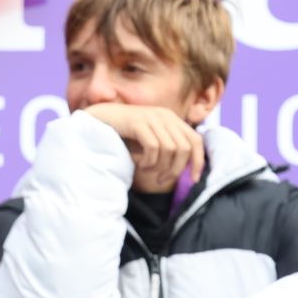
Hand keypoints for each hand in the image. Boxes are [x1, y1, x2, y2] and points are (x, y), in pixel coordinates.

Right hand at [82, 102, 205, 192]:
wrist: (98, 119)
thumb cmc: (124, 134)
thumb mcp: (149, 139)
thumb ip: (164, 147)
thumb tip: (179, 168)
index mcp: (172, 119)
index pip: (196, 140)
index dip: (198, 161)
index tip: (193, 180)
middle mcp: (166, 116)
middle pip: (184, 148)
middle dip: (175, 170)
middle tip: (161, 181)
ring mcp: (152, 118)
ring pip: (169, 150)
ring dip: (158, 167)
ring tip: (146, 170)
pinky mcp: (138, 123)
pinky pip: (153, 147)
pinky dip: (148, 161)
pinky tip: (139, 164)